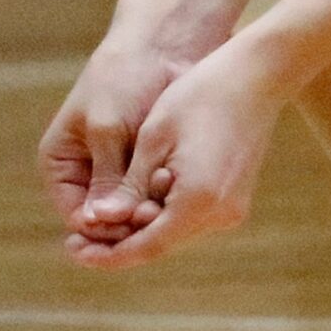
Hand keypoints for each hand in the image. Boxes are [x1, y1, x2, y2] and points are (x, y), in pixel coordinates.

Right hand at [40, 37, 190, 245]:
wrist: (164, 44)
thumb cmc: (125, 79)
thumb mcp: (109, 128)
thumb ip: (106, 174)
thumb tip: (97, 223)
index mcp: (60, 164)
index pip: (76, 216)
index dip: (102, 231)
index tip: (130, 230)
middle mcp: (87, 174)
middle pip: (106, 220)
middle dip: (130, 224)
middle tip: (157, 221)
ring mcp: (120, 170)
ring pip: (133, 210)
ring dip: (151, 212)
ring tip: (171, 206)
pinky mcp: (150, 164)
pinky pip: (156, 195)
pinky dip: (167, 197)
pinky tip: (184, 195)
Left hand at [60, 39, 290, 269]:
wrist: (257, 76)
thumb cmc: (199, 98)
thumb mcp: (153, 140)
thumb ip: (128, 188)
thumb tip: (98, 221)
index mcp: (198, 202)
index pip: (145, 247)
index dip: (106, 254)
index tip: (72, 249)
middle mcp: (220, 214)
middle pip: (160, 244)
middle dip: (118, 242)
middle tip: (76, 237)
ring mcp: (232, 208)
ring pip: (174, 232)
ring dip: (139, 227)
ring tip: (101, 215)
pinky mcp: (235, 197)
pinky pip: (191, 217)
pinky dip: (162, 214)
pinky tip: (137, 199)